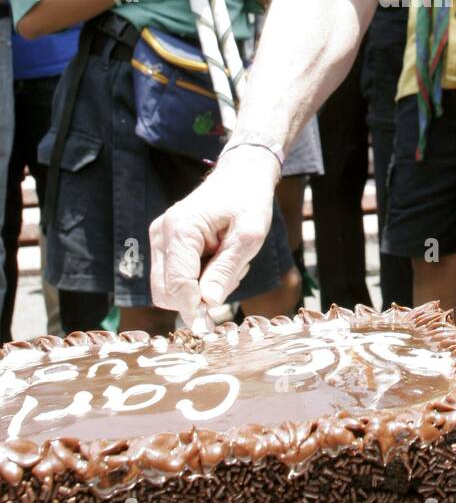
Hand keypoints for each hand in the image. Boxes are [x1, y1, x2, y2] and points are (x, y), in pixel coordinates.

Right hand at [149, 152, 275, 323]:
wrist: (240, 176)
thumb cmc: (247, 201)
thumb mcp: (249, 235)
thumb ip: (227, 269)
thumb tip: (208, 303)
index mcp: (180, 228)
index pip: (177, 284)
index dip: (193, 309)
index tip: (211, 326)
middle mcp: (162, 233)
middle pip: (165, 292)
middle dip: (196, 299)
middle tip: (230, 279)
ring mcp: (159, 239)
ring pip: (168, 289)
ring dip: (198, 290)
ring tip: (226, 264)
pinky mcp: (164, 244)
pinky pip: (173, 278)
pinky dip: (195, 280)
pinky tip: (216, 261)